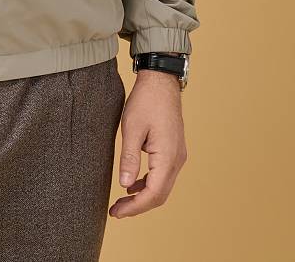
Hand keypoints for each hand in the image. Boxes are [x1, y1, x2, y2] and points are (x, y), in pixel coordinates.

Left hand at [109, 70, 187, 218]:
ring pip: (162, 186)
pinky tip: (132, 184)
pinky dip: (148, 184)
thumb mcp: (132, 128)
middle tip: (116, 211)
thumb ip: (129, 158)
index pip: (153, 194)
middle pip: (159, 195)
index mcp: (168, 157)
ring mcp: (178, 155)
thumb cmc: (146, 101)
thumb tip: (125, 185)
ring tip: (122, 201)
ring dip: (143, 196)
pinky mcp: (174, 150)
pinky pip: (163, 175)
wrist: (161, 81)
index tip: (116, 212)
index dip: (134, 207)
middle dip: (138, 206)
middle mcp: (177, 160)